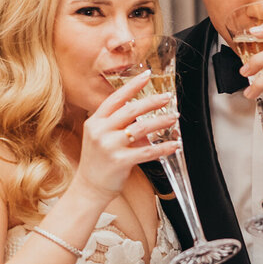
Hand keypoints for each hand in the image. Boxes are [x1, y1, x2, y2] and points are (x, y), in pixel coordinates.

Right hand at [72, 71, 181, 202]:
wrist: (89, 188)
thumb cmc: (97, 162)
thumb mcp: (100, 137)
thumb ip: (118, 126)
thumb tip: (144, 118)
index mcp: (95, 121)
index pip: (115, 98)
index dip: (132, 86)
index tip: (147, 75)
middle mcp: (100, 131)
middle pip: (131, 110)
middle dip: (152, 101)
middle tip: (167, 97)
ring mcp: (109, 146)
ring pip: (141, 128)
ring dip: (161, 122)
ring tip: (173, 118)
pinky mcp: (120, 161)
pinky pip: (147, 151)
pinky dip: (164, 147)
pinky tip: (174, 145)